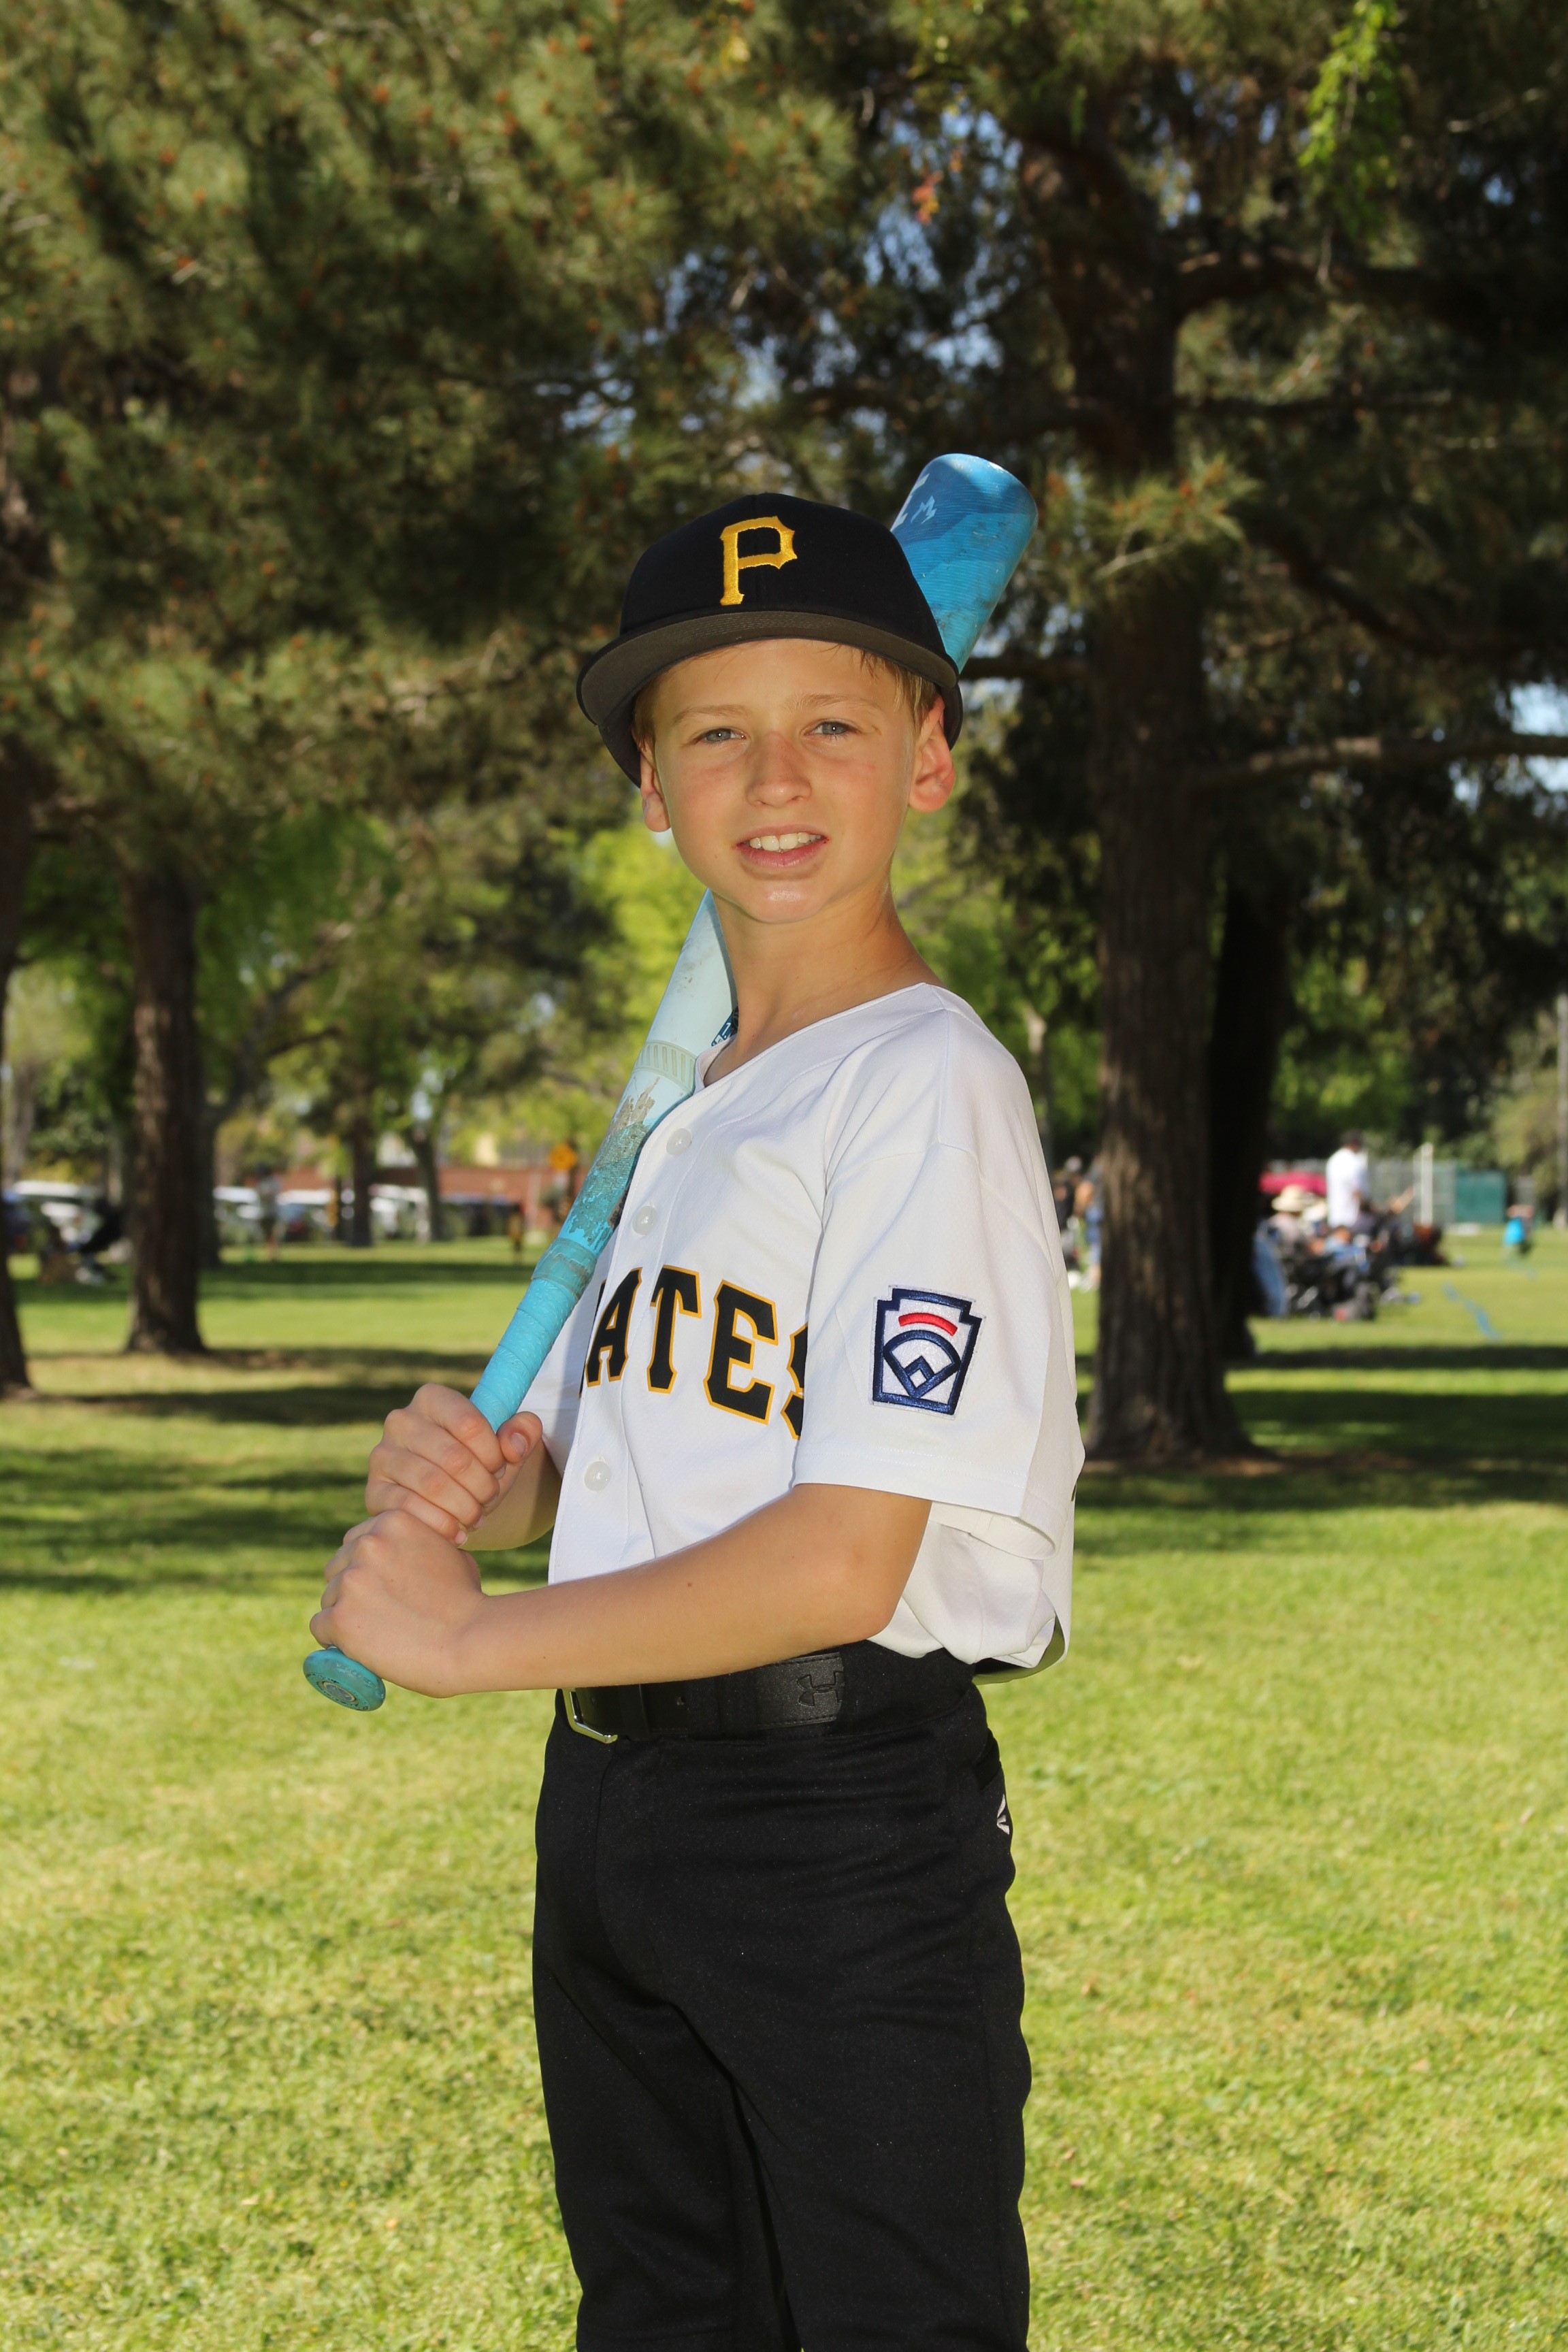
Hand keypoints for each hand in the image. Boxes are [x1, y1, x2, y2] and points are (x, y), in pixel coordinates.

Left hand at [311, 1509, 489, 1696]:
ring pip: (329, 1599)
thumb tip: (401, 1558)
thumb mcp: (447, 1551)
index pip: (356, 1542)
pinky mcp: (340, 1616)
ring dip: (345, 1615)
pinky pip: (320, 1627)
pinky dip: (334, 1640)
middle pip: (337, 1568)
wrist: (472, 1639)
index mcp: (392, 1521)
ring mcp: (351, 1580)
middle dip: (352, 1590)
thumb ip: (416, 1545)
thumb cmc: (467, 1602)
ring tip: (374, 1634)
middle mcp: (367, 1544)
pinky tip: (356, 1647)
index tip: (380, 1589)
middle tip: (375, 1615)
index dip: (367, 1569)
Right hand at [366, 1383, 540, 1541]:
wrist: (452, 1497)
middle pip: (453, 1458)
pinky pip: (408, 1509)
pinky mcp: (374, 1491)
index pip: (468, 1423)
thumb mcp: (508, 1446)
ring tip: (477, 1516)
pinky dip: (440, 1525)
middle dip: (482, 1485)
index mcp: (432, 1398)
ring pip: (431, 1484)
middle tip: (490, 1496)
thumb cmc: (480, 1464)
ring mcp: (382, 1456)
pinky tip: (457, 1533)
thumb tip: (513, 1444)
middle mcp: (400, 1421)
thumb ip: (523, 1432)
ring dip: (464, 1507)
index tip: (500, 1467)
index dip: (493, 1453)